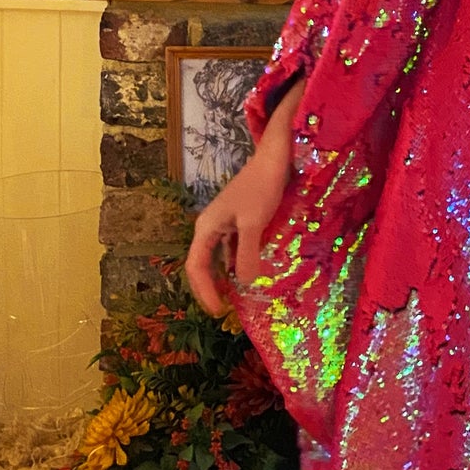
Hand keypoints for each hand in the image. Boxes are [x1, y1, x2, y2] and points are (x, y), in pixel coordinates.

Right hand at [184, 82, 302, 315]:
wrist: (273, 158)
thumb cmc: (261, 188)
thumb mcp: (254, 223)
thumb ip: (246, 253)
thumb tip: (243, 284)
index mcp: (206, 227)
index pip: (196, 267)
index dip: (204, 291)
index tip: (217, 311)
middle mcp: (210, 226)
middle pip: (202, 264)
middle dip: (209, 287)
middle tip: (222, 309)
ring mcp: (224, 222)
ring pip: (218, 256)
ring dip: (224, 276)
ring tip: (235, 297)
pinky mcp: (240, 219)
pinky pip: (233, 248)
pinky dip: (238, 263)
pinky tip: (250, 272)